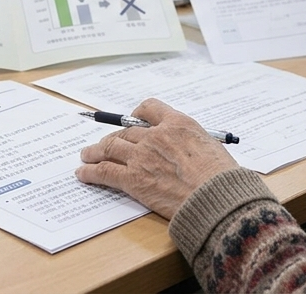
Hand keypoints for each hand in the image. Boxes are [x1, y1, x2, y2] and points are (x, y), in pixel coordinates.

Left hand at [77, 99, 238, 219]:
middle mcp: (156, 136)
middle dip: (112, 137)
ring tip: (87, 155)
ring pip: (109, 147)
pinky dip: (91, 172)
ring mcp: (142, 157)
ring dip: (95, 151)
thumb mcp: (213, 148)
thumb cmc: (221, 177)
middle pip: (125, 131)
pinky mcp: (133, 179)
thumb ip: (194, 144)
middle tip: (104, 144)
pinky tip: (83, 174)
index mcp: (178, 124)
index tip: (133, 120)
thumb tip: (190, 152)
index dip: (138, 114)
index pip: (150, 108)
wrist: (215, 197)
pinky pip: (105, 171)